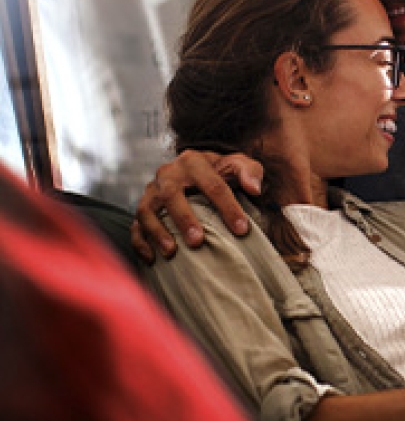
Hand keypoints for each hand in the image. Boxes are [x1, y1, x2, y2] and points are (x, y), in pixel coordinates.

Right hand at [131, 150, 263, 262]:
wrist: (195, 171)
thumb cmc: (220, 171)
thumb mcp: (238, 164)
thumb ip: (250, 171)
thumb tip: (254, 188)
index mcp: (193, 161)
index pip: (212, 184)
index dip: (228, 207)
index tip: (242, 229)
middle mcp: (168, 174)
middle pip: (171, 195)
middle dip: (183, 219)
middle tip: (197, 241)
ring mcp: (151, 192)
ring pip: (147, 211)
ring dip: (158, 232)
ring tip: (172, 252)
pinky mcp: (143, 208)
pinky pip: (135, 226)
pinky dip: (141, 242)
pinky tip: (152, 259)